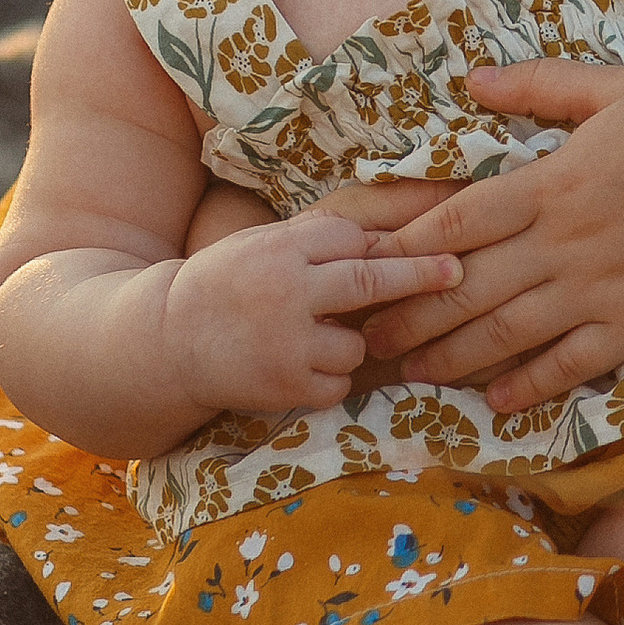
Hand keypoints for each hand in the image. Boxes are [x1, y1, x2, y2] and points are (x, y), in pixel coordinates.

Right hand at [162, 212, 459, 418]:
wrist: (166, 343)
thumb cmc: (223, 286)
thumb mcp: (261, 246)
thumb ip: (314, 243)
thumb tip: (387, 238)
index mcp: (279, 249)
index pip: (348, 239)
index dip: (372, 247)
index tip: (413, 244)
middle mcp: (285, 291)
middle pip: (368, 281)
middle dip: (418, 275)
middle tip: (457, 271)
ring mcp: (286, 342)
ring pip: (356, 343)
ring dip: (348, 343)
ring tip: (308, 339)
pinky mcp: (286, 386)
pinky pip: (337, 383)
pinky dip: (328, 377)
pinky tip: (296, 367)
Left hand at [353, 60, 623, 413]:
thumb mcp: (613, 86)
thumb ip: (539, 86)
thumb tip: (472, 78)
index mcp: (555, 180)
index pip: (460, 219)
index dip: (406, 246)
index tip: (365, 266)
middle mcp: (568, 240)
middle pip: (470, 285)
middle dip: (411, 317)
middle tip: (364, 340)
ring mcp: (602, 287)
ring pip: (510, 332)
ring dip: (453, 356)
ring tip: (410, 373)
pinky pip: (572, 362)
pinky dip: (530, 384)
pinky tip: (495, 399)